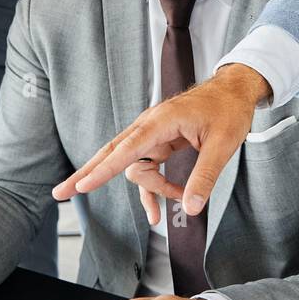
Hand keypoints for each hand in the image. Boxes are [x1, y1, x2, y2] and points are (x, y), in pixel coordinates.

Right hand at [52, 63, 269, 218]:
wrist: (235, 90)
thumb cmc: (229, 111)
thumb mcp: (223, 146)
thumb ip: (204, 177)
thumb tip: (190, 209)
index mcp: (162, 120)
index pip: (126, 149)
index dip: (103, 170)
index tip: (82, 186)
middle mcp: (151, 125)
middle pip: (113, 153)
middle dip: (90, 174)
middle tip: (62, 193)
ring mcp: (154, 133)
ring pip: (135, 166)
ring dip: (150, 189)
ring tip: (172, 206)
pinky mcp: (160, 141)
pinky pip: (147, 167)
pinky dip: (152, 188)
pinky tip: (159, 209)